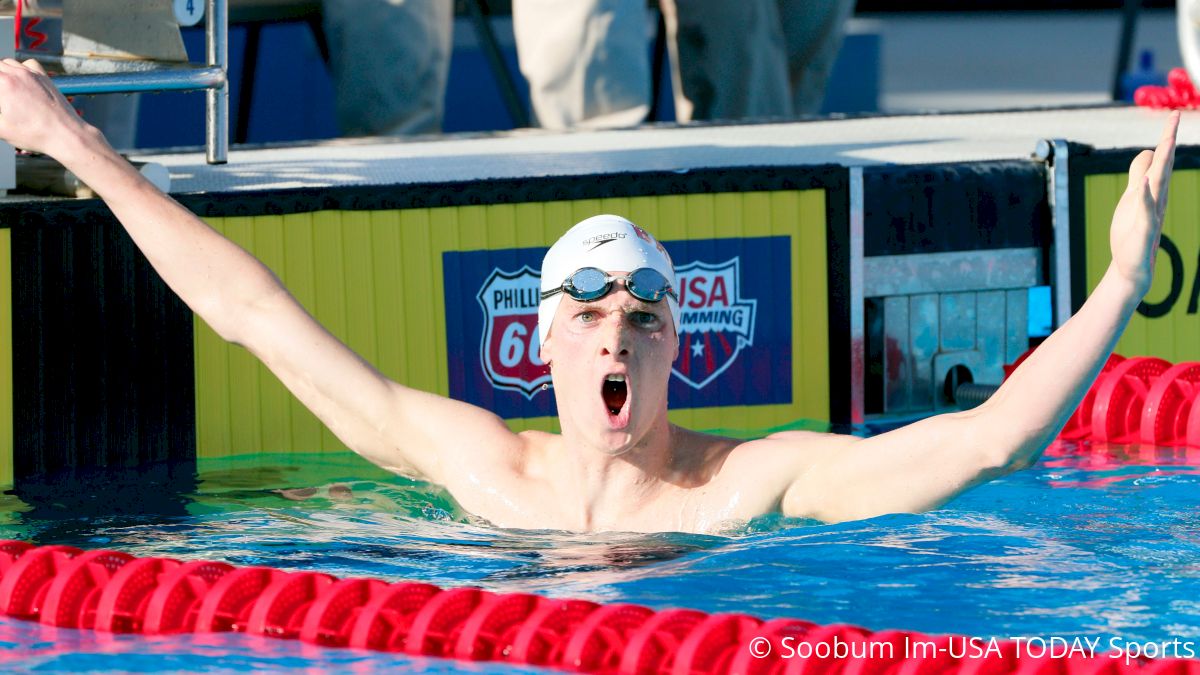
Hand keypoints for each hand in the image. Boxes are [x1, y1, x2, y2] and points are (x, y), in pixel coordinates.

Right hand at [0, 58, 94, 156]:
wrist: (66, 134)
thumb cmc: (34, 134)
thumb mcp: (0, 129)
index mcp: (3, 84)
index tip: (1, 103)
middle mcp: (16, 74)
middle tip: (3, 101)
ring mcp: (32, 73)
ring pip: (7, 63)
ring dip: (0, 72)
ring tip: (4, 91)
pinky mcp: (44, 77)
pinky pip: (27, 64)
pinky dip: (19, 69)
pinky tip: (19, 82)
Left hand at [1109, 112, 1178, 295]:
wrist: (1133, 267)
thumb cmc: (1131, 234)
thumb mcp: (1132, 200)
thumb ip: (1139, 178)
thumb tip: (1146, 156)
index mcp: (1149, 190)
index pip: (1157, 159)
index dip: (1164, 138)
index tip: (1173, 115)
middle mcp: (1155, 199)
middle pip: (1162, 166)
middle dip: (1167, 141)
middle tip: (1175, 117)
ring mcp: (1151, 214)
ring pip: (1158, 185)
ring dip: (1161, 164)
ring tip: (1165, 142)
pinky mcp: (1145, 231)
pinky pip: (1146, 212)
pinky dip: (1145, 199)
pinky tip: (1144, 185)